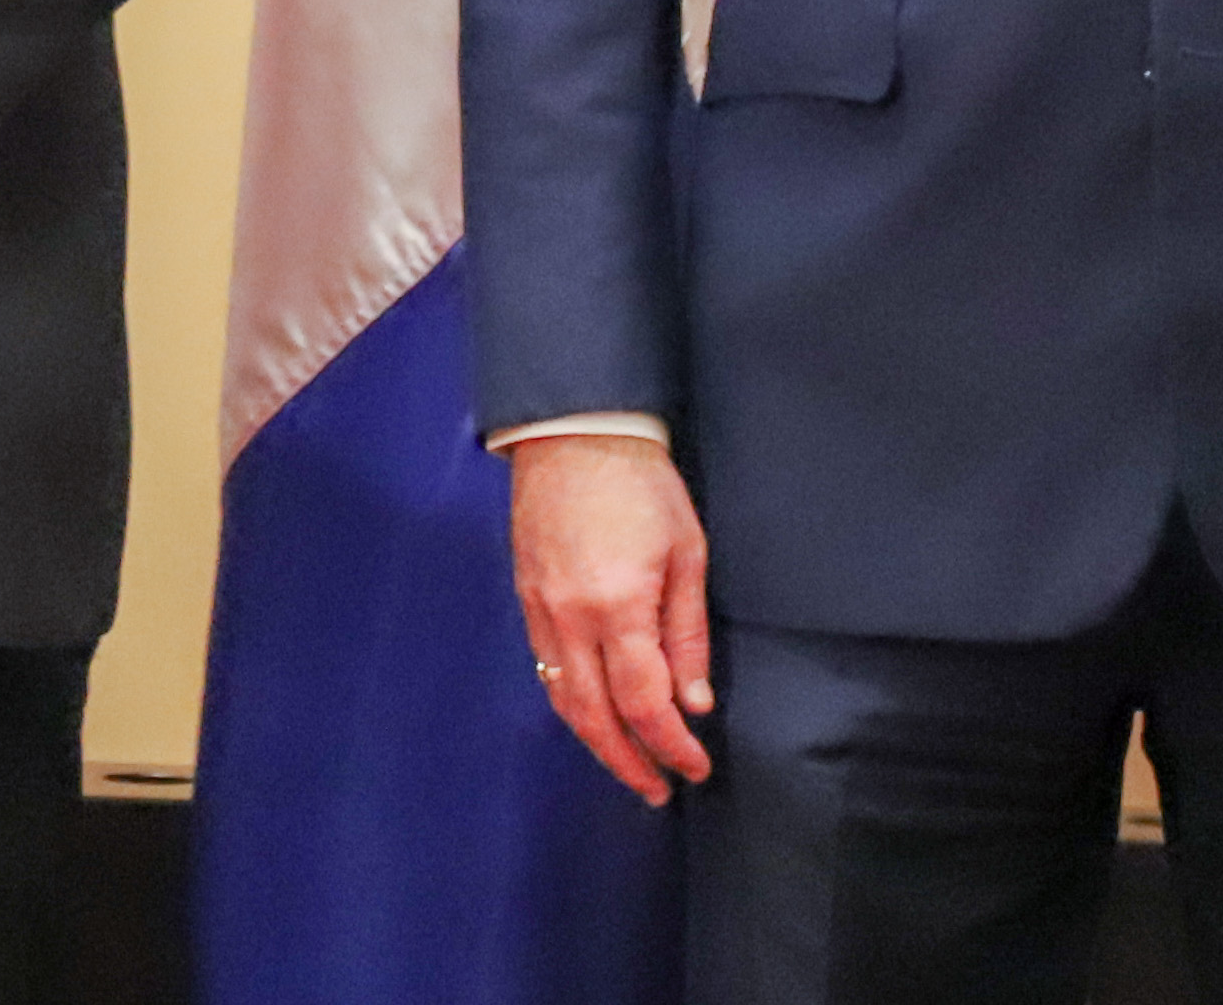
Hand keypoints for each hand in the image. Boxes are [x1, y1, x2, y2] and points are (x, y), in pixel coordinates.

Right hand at [506, 435, 713, 808]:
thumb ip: (687, 633)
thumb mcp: (686, 554)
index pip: (644, 703)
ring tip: (630, 765)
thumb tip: (693, 702)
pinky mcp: (526, 598)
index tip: (696, 768)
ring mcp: (541, 610)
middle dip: (629, 763)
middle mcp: (571, 619)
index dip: (671, 746)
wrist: (573, 433)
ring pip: (565, 700)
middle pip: (596, 718)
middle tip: (659, 790)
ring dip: (598, 742)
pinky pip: (547, 669)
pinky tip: (597, 714)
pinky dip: (574, 703)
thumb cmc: (641, 485)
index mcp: (618, 607)